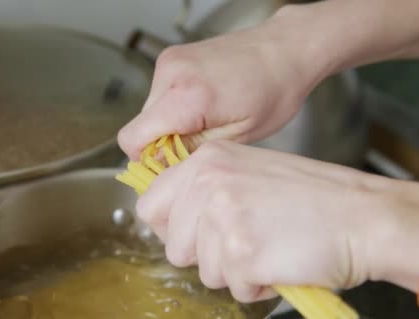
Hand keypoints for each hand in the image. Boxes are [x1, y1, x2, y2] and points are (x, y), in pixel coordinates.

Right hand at [118, 11, 327, 159]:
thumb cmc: (274, 89)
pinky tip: (204, 106)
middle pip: (141, 126)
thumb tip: (162, 166)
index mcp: (188, 96)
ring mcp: (170, 61)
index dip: (146, 160)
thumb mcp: (237, 136)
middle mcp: (172, 73)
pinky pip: (160, 95)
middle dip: (162, 143)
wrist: (285, 49)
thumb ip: (192, 152)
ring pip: (150, 112)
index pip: (133, 138)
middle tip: (197, 147)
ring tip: (206, 122)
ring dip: (170, 124)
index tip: (168, 168)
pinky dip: (175, 107)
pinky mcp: (172, 57)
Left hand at [136, 140, 418, 301]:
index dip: (172, 228)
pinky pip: (235, 289)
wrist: (365, 216)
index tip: (195, 234)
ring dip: (237, 271)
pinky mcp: (241, 253)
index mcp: (207, 161)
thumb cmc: (315, 198)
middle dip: (206, 255)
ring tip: (271, 248)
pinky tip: (282, 262)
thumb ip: (206, 187)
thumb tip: (174, 217)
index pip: (151, 205)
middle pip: (174, 246)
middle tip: (246, 242)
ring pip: (204, 271)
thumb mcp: (249, 171)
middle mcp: (208, 184)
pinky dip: (259, 286)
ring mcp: (223, 218)